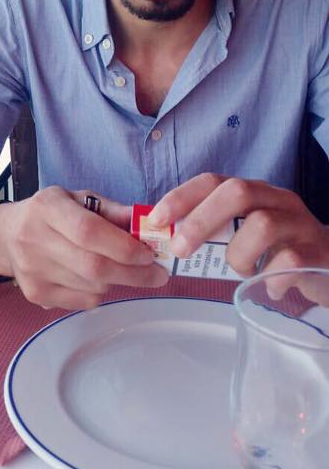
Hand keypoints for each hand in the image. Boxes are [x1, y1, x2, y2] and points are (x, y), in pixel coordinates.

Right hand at [0, 186, 167, 309]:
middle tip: (158, 274)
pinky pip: (83, 302)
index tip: (149, 254)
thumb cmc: (51, 214)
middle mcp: (35, 239)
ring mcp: (32, 270)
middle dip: (133, 273)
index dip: (123, 246)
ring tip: (120, 269)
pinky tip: (95, 278)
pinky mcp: (35, 294)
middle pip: (93, 266)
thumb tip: (149, 224)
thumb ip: (112, 211)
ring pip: (92, 287)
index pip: (89, 232)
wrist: (7, 234)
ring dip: (116, 281)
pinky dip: (99, 293)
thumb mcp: (78, 199)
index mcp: (48, 208)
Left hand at [147, 173, 328, 277]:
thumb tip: (164, 240)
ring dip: (239, 255)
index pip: (213, 181)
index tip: (156, 219)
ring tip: (243, 272)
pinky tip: (269, 288)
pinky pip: (288, 261)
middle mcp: (278, 199)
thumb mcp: (244, 233)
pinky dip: (269, 278)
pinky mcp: (316, 253)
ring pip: (262, 225)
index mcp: (255, 191)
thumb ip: (213, 231)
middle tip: (181, 250)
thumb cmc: (278, 250)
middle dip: (201, 220)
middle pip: (237, 192)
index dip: (182, 197)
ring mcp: (300, 224)